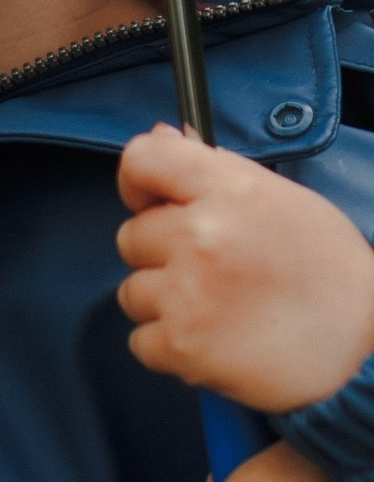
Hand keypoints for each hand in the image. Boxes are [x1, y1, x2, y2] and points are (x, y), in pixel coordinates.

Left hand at [116, 125, 373, 410]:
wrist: (370, 345)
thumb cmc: (324, 267)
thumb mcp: (278, 197)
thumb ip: (211, 167)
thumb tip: (161, 133)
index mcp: (227, 190)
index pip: (141, 159)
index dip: (136, 183)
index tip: (149, 202)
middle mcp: (201, 236)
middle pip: (131, 236)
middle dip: (161, 254)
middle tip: (213, 271)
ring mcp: (188, 293)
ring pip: (131, 291)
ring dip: (164, 304)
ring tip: (218, 309)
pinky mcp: (183, 346)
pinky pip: (140, 341)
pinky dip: (170, 348)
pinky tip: (215, 341)